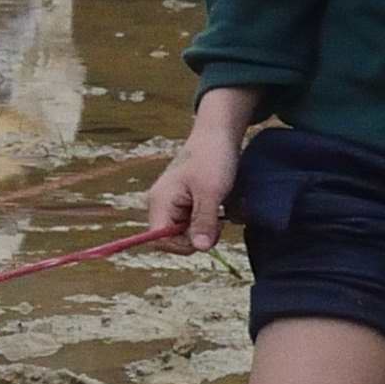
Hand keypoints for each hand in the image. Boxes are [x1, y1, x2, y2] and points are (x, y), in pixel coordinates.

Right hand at [137, 97, 250, 250]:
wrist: (219, 135)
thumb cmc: (212, 158)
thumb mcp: (211, 192)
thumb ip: (204, 221)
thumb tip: (200, 248)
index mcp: (160, 203)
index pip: (159, 240)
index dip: (182, 245)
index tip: (207, 236)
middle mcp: (163, 206)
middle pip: (176, 238)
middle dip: (200, 235)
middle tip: (220, 221)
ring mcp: (176, 204)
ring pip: (191, 231)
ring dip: (210, 227)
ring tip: (223, 209)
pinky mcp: (189, 202)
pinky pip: (200, 221)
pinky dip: (214, 219)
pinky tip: (225, 207)